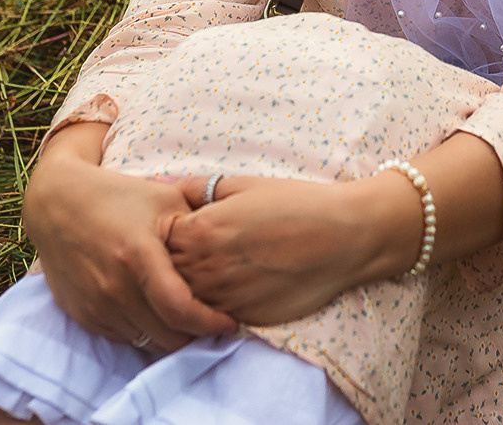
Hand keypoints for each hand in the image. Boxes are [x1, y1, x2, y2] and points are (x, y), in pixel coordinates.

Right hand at [21, 123, 237, 351]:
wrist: (57, 204)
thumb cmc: (119, 196)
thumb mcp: (165, 198)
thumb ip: (201, 221)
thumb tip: (243, 240)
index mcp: (138, 255)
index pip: (180, 310)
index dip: (210, 324)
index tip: (230, 323)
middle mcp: (114, 286)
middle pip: (168, 336)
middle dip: (197, 336)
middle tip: (216, 324)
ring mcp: (96, 304)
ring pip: (147, 341)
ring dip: (172, 336)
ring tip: (191, 320)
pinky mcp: (83, 315)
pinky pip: (125, 337)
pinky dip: (146, 331)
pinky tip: (159, 313)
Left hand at [165, 174, 419, 325]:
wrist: (344, 237)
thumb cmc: (297, 204)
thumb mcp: (245, 184)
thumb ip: (201, 189)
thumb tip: (174, 191)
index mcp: (200, 231)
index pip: (158, 241)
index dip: (169, 236)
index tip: (184, 230)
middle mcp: (205, 268)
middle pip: (167, 274)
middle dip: (174, 264)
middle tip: (198, 253)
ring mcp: (223, 298)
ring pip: (187, 301)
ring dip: (191, 290)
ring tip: (217, 271)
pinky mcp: (245, 318)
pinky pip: (214, 317)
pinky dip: (215, 307)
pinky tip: (235, 289)